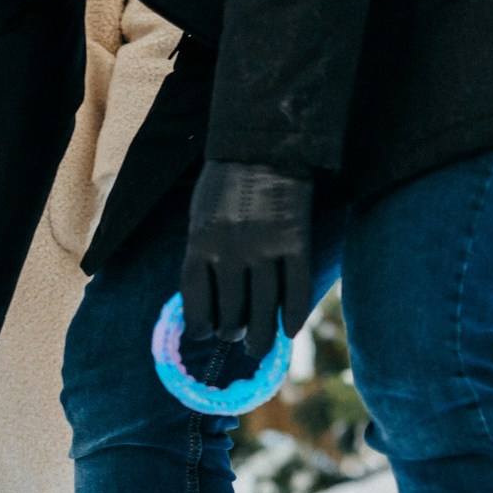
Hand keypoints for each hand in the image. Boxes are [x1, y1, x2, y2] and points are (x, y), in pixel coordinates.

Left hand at [180, 161, 312, 357]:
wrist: (265, 145)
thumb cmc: (226, 183)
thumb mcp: (200, 217)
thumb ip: (201, 254)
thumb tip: (204, 301)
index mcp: (199, 244)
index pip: (195, 303)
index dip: (199, 326)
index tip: (204, 334)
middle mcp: (229, 251)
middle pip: (230, 313)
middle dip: (231, 333)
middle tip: (236, 337)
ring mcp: (264, 247)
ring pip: (262, 310)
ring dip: (259, 337)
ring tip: (258, 347)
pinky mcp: (296, 241)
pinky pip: (297, 289)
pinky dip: (294, 315)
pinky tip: (290, 331)